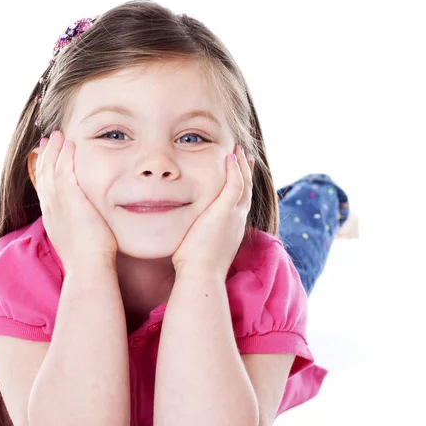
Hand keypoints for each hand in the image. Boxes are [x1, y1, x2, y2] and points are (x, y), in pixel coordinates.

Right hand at [36, 130, 117, 269]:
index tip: (46, 160)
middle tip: (48, 141)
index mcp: (52, 219)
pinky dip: (65, 155)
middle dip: (45, 156)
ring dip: (53, 150)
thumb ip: (79, 231)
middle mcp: (50, 209)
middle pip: (43, 175)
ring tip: (58, 135)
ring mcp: (58, 203)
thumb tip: (87, 230)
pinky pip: (64, 170)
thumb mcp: (78, 243)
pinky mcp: (70, 199)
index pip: (45, 189)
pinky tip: (69, 144)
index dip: (44, 172)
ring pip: (50, 169)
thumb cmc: (88, 262)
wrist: (87, 268)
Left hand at [171, 145, 252, 275]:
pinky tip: (231, 156)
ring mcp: (234, 215)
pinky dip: (235, 169)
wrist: (201, 274)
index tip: (237, 175)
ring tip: (239, 151)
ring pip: (244, 184)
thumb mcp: (196, 247)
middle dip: (245, 172)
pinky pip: (236, 183)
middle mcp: (238, 220)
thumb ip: (193, 236)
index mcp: (231, 229)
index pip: (239, 203)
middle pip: (246, 191)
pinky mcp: (226, 211)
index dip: (240, 187)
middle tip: (245, 157)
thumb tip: (179, 236)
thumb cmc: (193, 267)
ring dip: (242, 166)